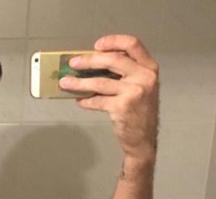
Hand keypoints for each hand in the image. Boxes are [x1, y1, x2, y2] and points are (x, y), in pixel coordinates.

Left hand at [59, 34, 158, 161]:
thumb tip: (95, 62)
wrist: (143, 140)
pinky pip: (97, 100)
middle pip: (112, 59)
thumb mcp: (142, 86)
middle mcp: (144, 77)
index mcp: (149, 68)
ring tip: (65, 82)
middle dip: (88, 60)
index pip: (133, 44)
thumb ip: (126, 72)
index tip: (96, 45)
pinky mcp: (121, 107)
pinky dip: (86, 100)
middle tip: (73, 63)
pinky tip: (79, 100)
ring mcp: (134, 92)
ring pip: (100, 82)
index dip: (113, 41)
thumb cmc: (140, 111)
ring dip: (79, 82)